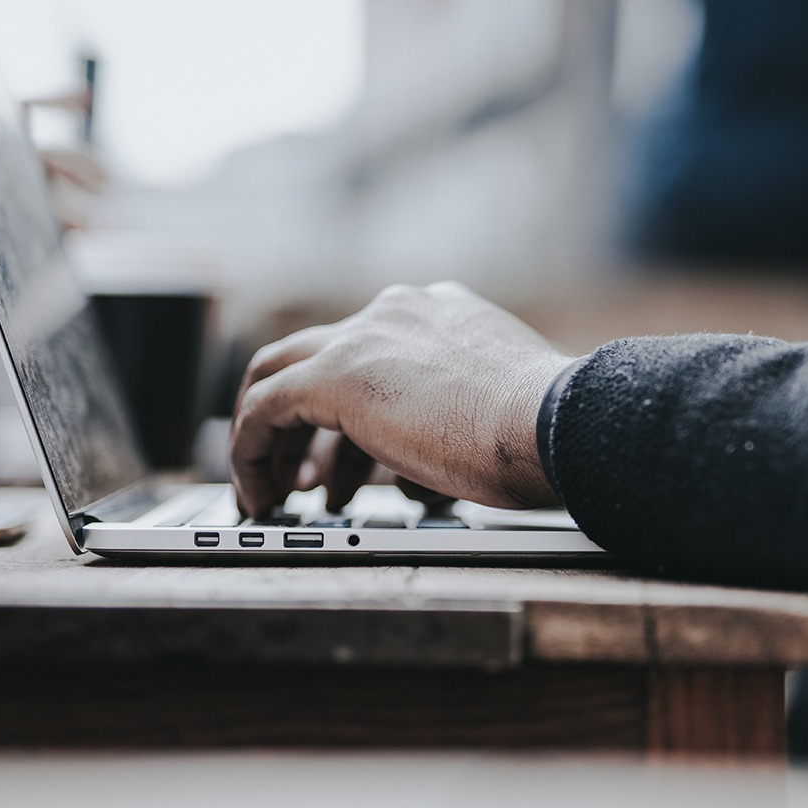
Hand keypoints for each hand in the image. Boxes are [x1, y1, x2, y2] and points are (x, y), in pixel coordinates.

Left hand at [231, 282, 574, 518]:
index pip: (371, 348)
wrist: (556, 421)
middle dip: (300, 419)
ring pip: (278, 375)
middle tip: (302, 473)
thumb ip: (462, 413)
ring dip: (273, 441)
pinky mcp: (334, 377)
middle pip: (313, 351)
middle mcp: (396, 311)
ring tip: (279, 496)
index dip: (352, 406)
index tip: (349, 453)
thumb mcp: (503, 407)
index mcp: (441, 312)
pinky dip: (251, 453)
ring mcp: (363, 338)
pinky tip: (260, 495)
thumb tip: (432, 467)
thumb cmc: (549, 431)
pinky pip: (262, 410)